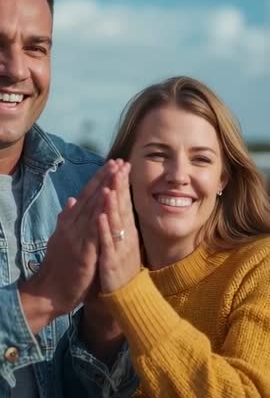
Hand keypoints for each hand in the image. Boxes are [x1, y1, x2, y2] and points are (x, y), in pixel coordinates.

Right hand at [19, 160, 121, 333]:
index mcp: (71, 223)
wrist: (50, 292)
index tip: (112, 164)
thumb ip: (67, 219)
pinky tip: (106, 205)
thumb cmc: (60, 265)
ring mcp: (77, 238)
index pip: (87, 196)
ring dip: (105, 191)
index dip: (100, 179)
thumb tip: (71, 200)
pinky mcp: (83, 253)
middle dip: (106, 179)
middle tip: (119, 162)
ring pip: (93, 210)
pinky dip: (99, 218)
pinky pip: (93, 232)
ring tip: (116, 175)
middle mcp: (73, 226)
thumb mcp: (63, 238)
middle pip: (92, 198)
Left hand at [98, 161, 140, 292]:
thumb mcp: (121, 241)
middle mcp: (126, 235)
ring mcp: (120, 248)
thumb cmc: (122, 267)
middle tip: (119, 165)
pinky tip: (100, 217)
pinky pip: (107, 244)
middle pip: (122, 206)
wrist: (127, 297)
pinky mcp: (111, 262)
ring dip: (112, 204)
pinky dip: (104, 230)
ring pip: (116, 222)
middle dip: (120, 185)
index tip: (121, 163)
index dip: (122, 182)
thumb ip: (117, 222)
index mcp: (126, 229)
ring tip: (110, 185)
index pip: (123, 201)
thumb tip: (114, 202)